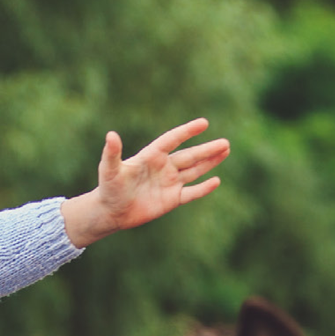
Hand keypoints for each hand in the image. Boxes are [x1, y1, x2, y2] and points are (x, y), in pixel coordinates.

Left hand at [61, 118, 229, 247]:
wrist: (111, 212)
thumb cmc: (108, 188)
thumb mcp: (110, 170)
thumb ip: (112, 153)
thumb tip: (111, 135)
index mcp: (151, 156)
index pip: (172, 140)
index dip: (187, 131)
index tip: (204, 123)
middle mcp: (163, 167)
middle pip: (189, 156)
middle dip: (207, 150)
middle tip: (225, 143)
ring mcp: (169, 183)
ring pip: (194, 170)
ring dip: (210, 162)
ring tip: (226, 151)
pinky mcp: (172, 199)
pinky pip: (191, 193)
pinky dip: (203, 188)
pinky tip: (216, 181)